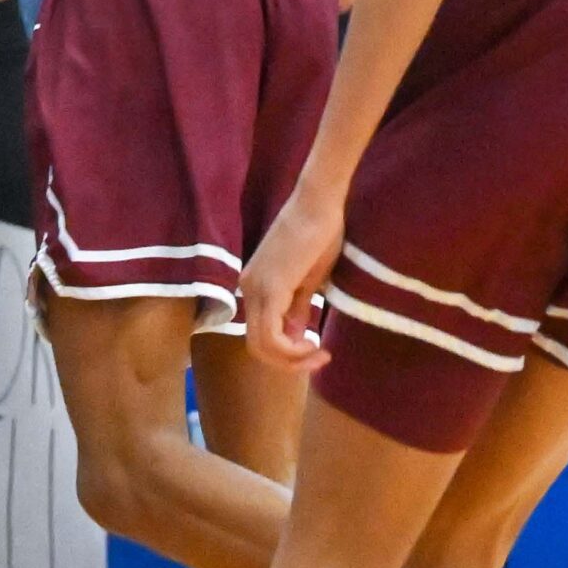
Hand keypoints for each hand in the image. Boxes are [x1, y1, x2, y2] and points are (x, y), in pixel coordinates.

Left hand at [240, 187, 344, 368]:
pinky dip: (292, 350)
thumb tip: (294, 336)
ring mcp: (256, 288)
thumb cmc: (319, 235)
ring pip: (262, 346)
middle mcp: (248, 288)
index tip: (317, 350)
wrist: (319, 204)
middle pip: (257, 347)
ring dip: (292, 360)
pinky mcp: (270, 287)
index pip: (260, 335)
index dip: (287, 354)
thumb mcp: (308, 280)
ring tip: (319, 352)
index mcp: (255, 285)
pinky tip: (313, 344)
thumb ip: (297, 308)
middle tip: (318, 358)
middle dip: (289, 363)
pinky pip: (272, 336)